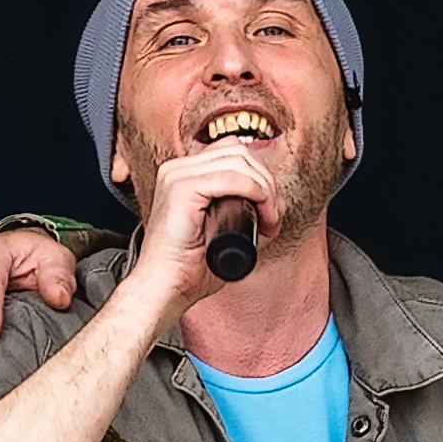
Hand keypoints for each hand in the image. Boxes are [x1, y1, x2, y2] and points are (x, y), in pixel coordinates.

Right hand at [125, 144, 280, 312]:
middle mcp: (177, 169)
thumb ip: (246, 215)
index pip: (233, 153)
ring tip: (269, 220)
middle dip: (266, 180)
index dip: (259, 177)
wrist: (164, 289)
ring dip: (265, 188)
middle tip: (273, 218)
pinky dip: (254, 190)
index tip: (270, 214)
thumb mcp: (223, 233)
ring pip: (237, 160)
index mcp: (184, 174)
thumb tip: (277, 204)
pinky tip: (262, 212)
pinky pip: (229, 177)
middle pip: (238, 152)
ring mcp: (176, 176)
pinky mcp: (180, 188)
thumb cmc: (190, 269)